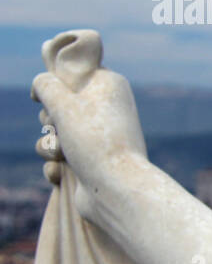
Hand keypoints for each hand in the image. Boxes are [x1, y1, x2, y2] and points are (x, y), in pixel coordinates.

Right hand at [31, 32, 147, 218]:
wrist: (116, 191)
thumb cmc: (93, 141)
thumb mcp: (64, 103)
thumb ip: (47, 85)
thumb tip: (43, 82)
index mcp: (109, 87)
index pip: (76, 73)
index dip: (56, 82)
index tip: (47, 94)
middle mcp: (107, 110)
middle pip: (59, 104)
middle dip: (49, 119)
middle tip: (58, 126)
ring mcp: (98, 138)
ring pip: (55, 134)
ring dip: (49, 146)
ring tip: (62, 155)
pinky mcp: (90, 163)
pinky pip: (59, 159)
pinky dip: (56, 167)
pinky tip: (62, 173)